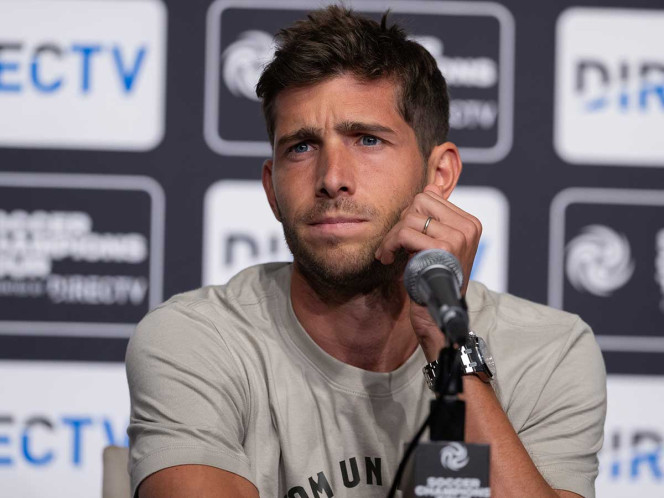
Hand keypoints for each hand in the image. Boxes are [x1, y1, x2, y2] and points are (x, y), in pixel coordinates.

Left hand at [374, 184, 481, 359]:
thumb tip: (431, 185)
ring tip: (388, 254)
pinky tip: (386, 259)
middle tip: (392, 247)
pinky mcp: (443, 249)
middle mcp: (468, 227)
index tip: (403, 238)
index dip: (410, 215)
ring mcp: (458, 237)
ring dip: (391, 237)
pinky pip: (405, 233)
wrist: (439, 317)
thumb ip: (435, 217)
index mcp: (470, 223)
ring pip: (409, 217)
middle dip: (399, 224)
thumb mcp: (436, 244)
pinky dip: (389, 245)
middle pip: (418, 202)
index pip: (429, 196)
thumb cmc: (433, 281)